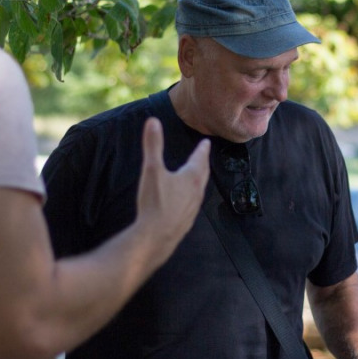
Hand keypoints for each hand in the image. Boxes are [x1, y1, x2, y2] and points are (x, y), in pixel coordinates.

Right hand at [134, 117, 209, 255]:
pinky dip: (191, 197)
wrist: (156, 237)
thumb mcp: (151, 169)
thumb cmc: (154, 202)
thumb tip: (153, 121)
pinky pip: (192, 204)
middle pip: (203, 173)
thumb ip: (153, 144)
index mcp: (191, 177)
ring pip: (199, 190)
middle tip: (204, 156)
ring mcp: (193, 208)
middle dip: (203, 163)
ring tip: (197, 176)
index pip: (200, 158)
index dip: (202, 149)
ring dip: (199, 180)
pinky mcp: (186, 221)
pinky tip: (184, 201)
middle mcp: (196, 192)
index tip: (206, 143)